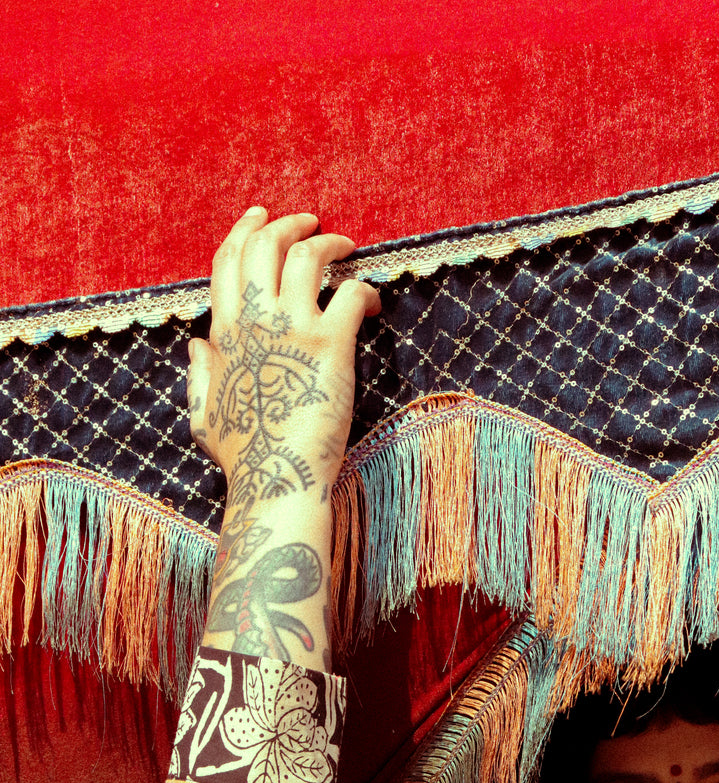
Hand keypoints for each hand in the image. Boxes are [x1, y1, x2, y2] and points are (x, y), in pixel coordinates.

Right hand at [190, 209, 379, 668]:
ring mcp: (293, 329)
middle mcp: (255, 322)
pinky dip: (365, 288)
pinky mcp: (330, 345)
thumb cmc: (243, 458)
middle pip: (266, 247)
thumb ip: (198, 375)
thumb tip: (196, 344)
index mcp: (224, 334)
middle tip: (312, 222)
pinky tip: (373, 300)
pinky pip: (351, 294)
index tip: (261, 216)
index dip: (245, 231)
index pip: (228, 262)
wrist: (276, 479)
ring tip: (347, 246)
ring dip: (329, 244)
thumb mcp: (203, 415)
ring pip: (308, 257)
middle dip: (289, 225)